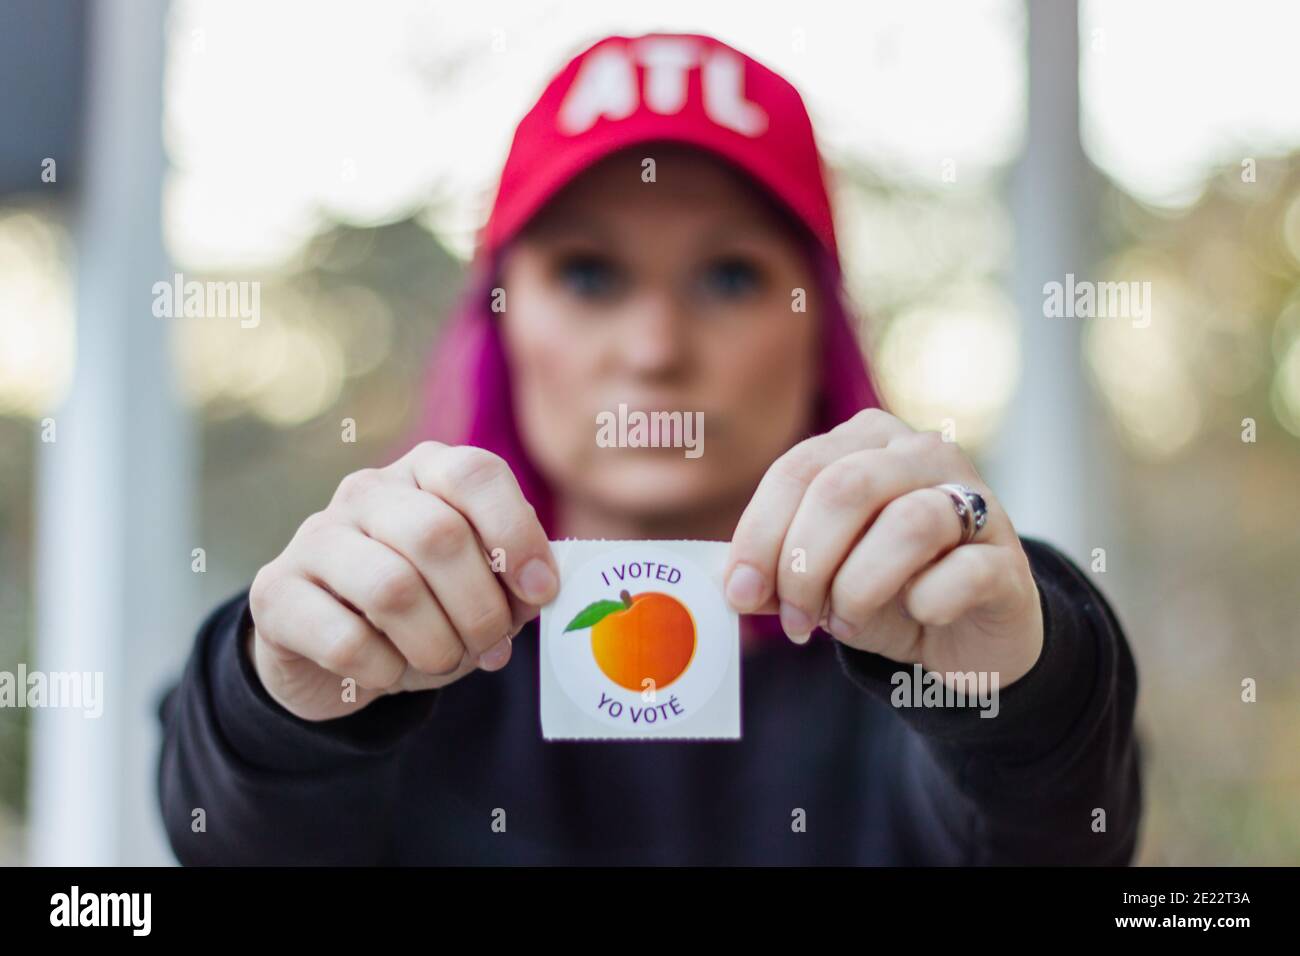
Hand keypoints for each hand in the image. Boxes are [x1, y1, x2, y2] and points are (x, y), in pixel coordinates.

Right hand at [248, 442, 558, 720]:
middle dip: (480, 608)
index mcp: (426, 472)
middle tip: (490, 646)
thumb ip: (514, 585)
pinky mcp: (275, 592)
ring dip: (436, 644)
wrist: (334, 656)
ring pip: (392, 589)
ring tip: (443, 662)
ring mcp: (315, 536)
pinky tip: (386, 672)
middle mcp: (367, 491)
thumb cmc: (427, 611)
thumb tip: (537, 591)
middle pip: (438, 535)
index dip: (517, 534)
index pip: (474, 473)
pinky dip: (384, 670)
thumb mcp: (481, 591)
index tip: (540, 592)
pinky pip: (345, 640)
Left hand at [724, 410, 1043, 686]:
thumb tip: (731, 586)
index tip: (740, 592)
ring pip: (907, 524)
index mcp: (865, 442)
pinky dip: (928, 602)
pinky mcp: (1009, 559)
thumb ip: (775, 572)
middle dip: (804, 564)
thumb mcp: (819, 578)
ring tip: (846, 622)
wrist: (967, 635)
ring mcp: (975, 500)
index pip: (798, 470)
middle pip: (844, 489)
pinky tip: (920, 615)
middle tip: (794, 620)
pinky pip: (962, 573)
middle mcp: (922, 453)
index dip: (760, 534)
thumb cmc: (885, 591)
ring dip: (859, 587)